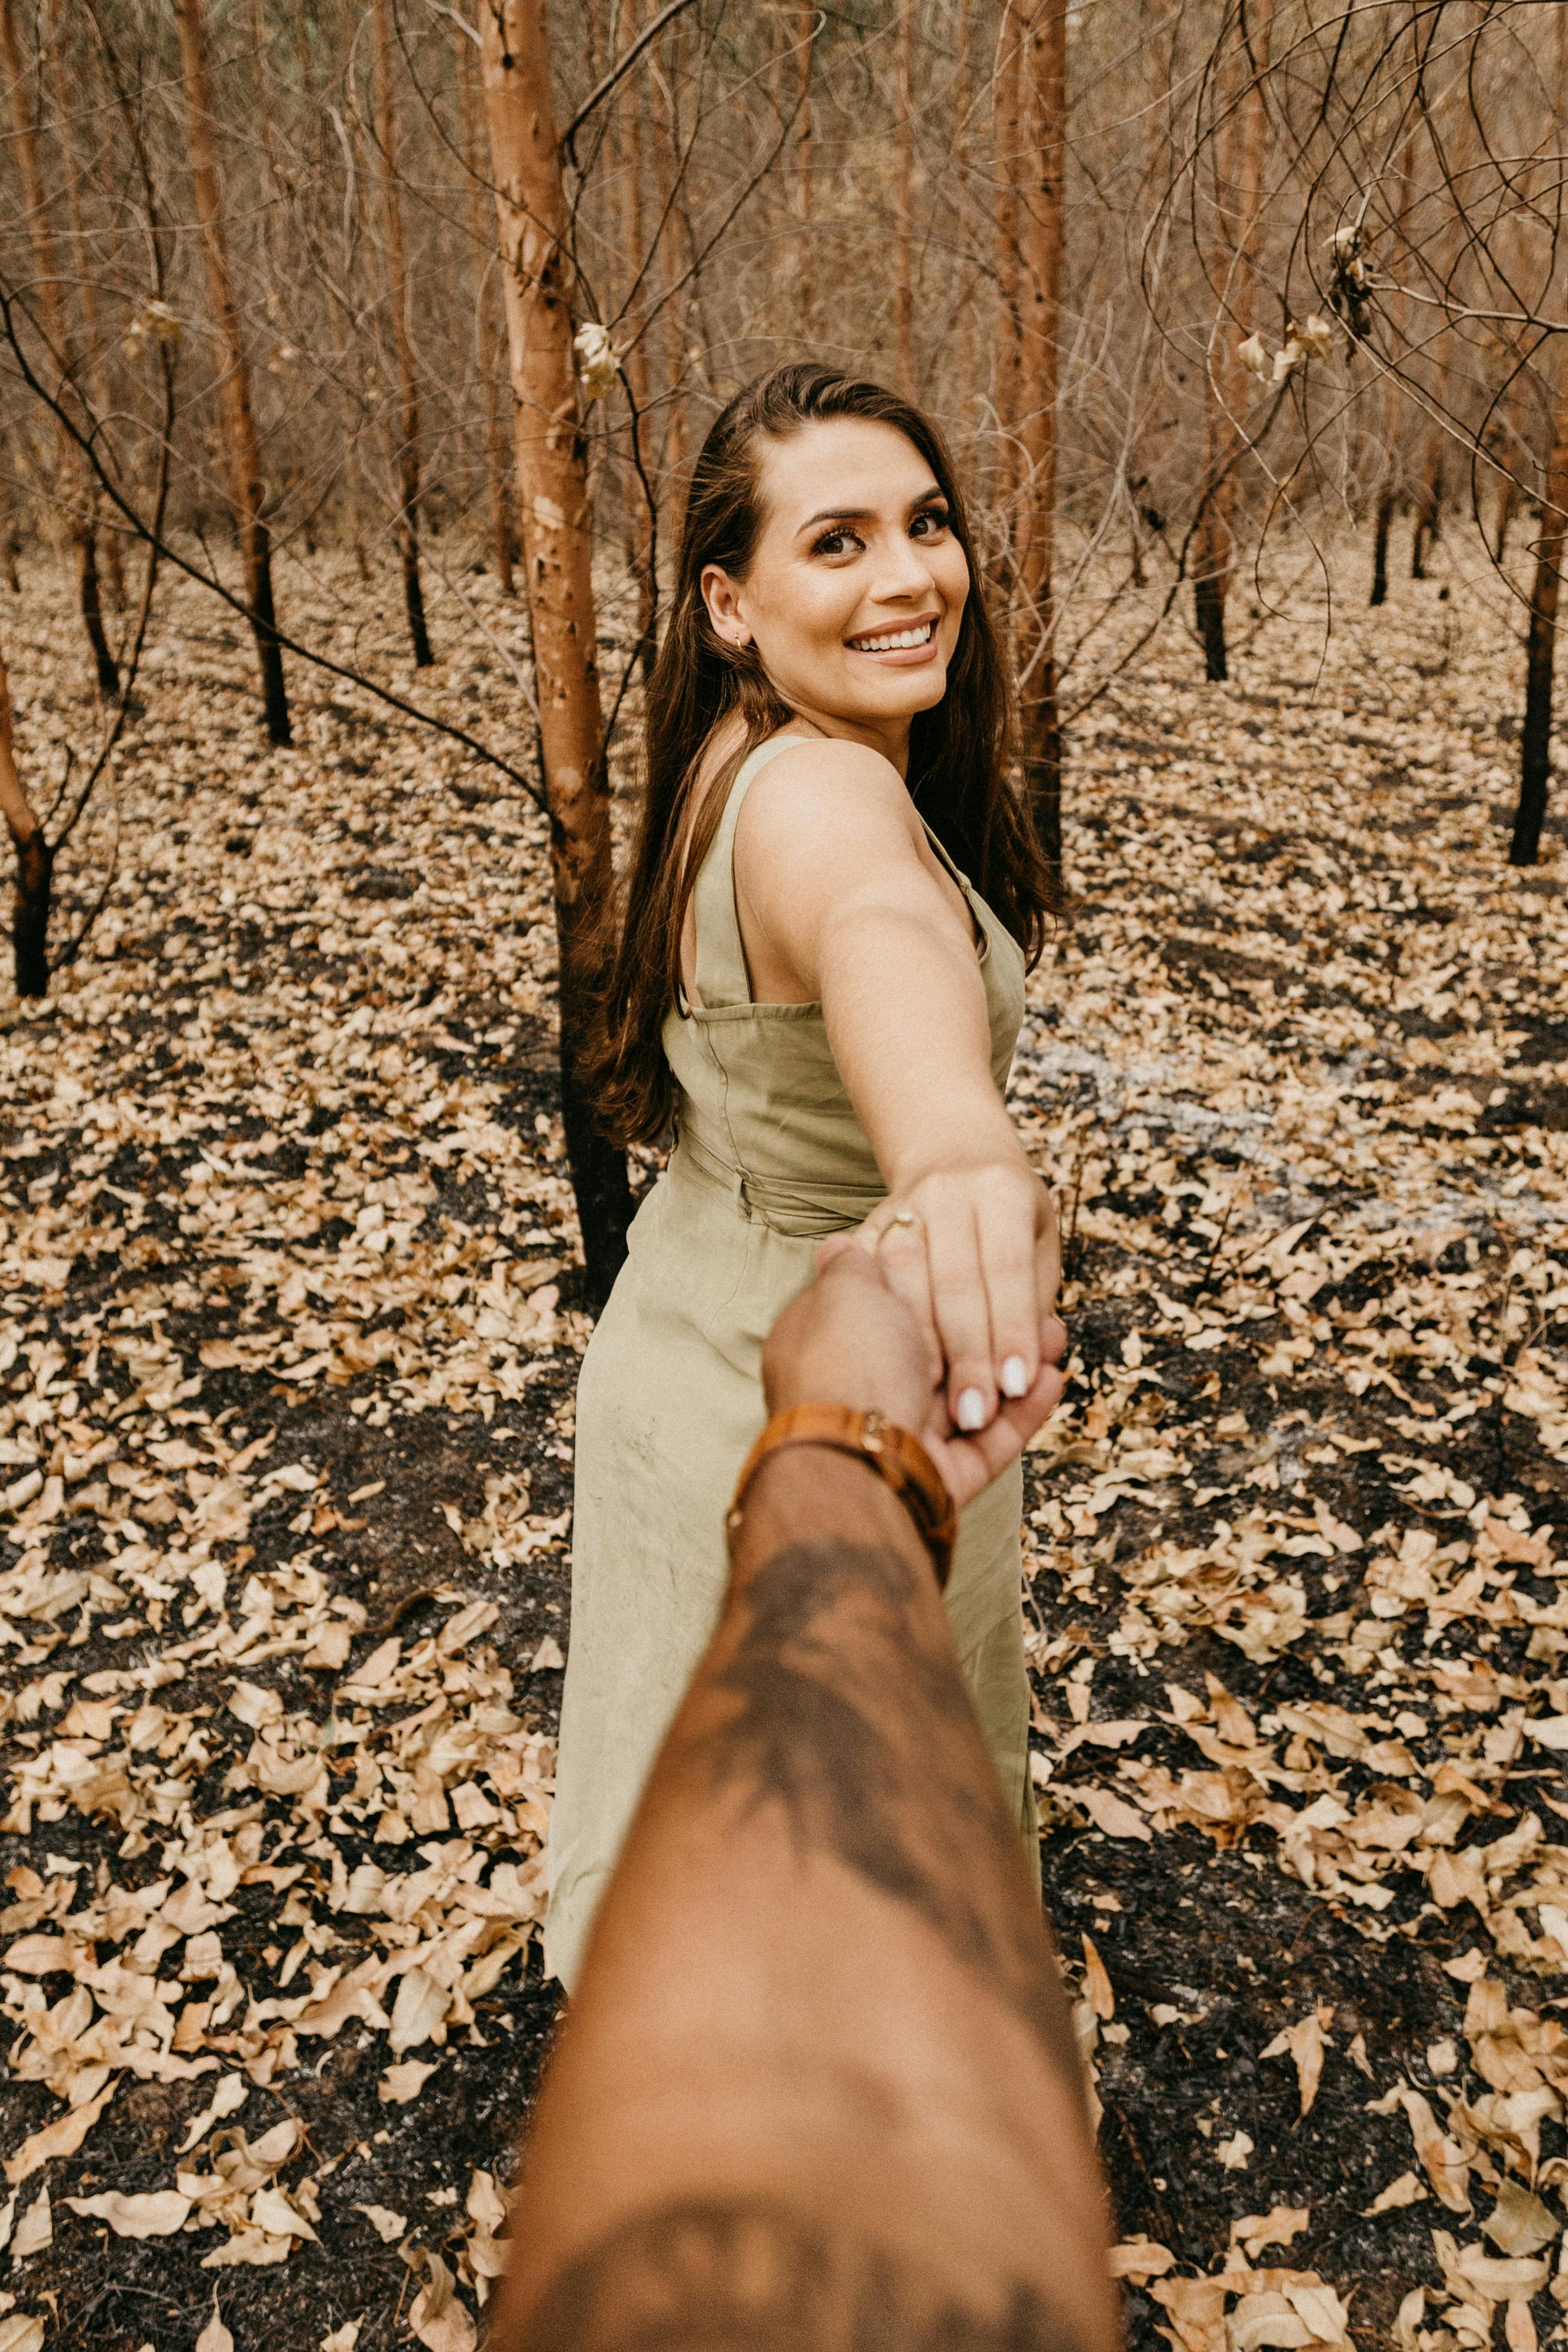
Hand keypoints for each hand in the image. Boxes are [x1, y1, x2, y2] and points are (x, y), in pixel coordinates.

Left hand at [762, 1248, 1066, 1513]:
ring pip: (969, 1399)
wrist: (851, 1463)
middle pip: (939, 1354)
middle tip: (1038, 1310)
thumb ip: (851, 1267)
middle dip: (992, 1330)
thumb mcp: (844, 1291)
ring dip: (1014, 1366)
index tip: (980, 1264)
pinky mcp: (936, 1479)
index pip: (892, 1307)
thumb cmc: (846, 1362)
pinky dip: (1021, 1414)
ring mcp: (900, 1438)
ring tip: (1055, 1337)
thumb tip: (840, 1245)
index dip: (939, 1284)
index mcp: (834, 1346)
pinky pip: (985, 1445)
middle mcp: (864, 1391)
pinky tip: (1052, 1378)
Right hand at [833, 1154, 1060, 1439]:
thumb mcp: (1040, 1244)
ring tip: (934, 1404)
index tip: (1017, 1386)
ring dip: (920, 1347)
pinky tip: (893, 1366)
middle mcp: (948, 1191)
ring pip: (905, 1282)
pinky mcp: (865, 1227)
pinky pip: (870, 1282)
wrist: (953, 1155)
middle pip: (956, 1281)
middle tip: (975, 1414)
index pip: (1008, 1270)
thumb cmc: (1010, 1219)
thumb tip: (1026, 1371)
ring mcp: (900, 1206)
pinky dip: (883, 1326)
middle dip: (968, 1353)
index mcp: (1002, 1189)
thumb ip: (1031, 1300)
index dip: (1011, 1329)